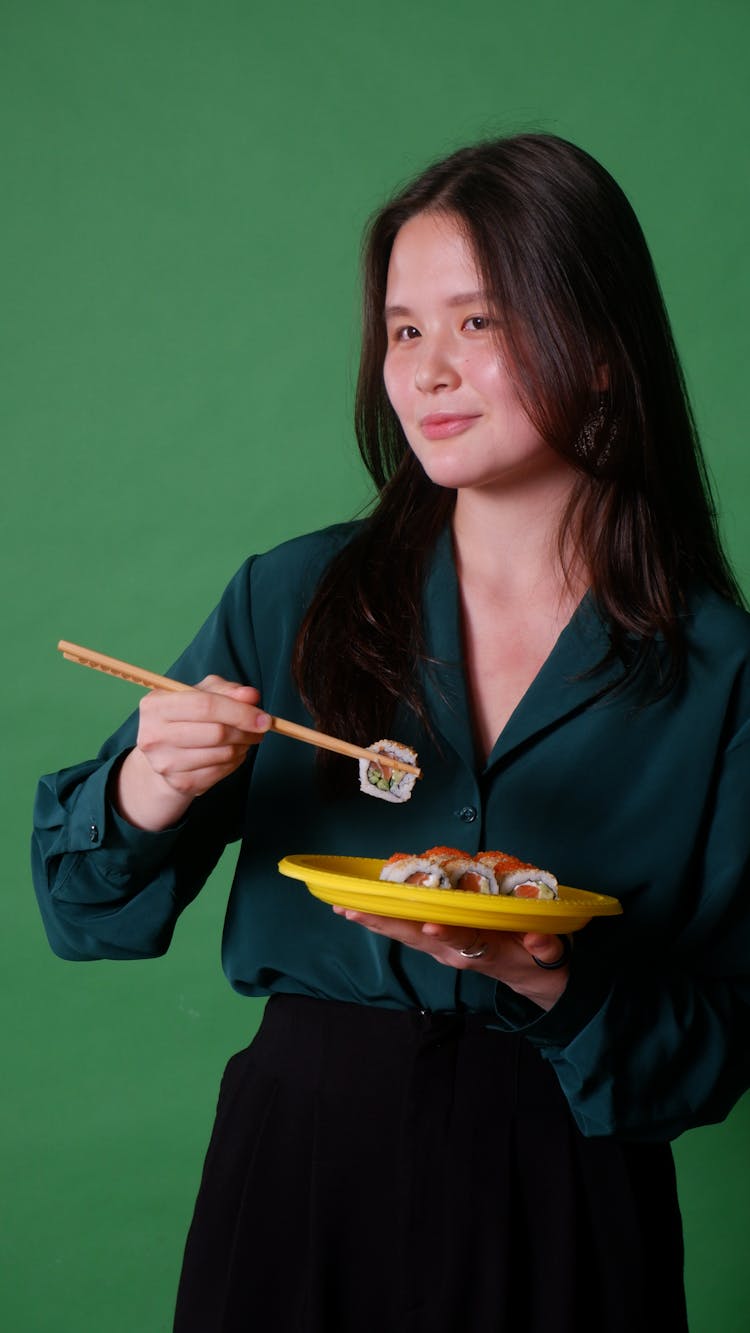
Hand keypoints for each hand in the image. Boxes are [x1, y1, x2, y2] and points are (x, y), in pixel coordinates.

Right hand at [114, 676, 269, 829]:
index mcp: (155, 705)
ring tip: (245, 738)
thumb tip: (250, 696)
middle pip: (216, 732)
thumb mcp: (203, 692)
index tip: (264, 717)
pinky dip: (235, 761)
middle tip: (261, 728)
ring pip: (222, 754)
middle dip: (246, 730)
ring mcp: (165, 763)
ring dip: (243, 746)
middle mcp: (154, 735)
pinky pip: (221, 772)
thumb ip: (227, 690)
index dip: (240, 711)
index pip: (206, 705)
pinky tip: (232, 752)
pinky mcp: (179, 783)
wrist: (164, 752)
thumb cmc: (186, 715)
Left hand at [332, 908, 569, 1010]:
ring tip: (344, 908)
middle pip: (416, 936)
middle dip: (384, 922)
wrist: (531, 976)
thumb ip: (545, 946)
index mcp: (481, 949)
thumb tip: (537, 939)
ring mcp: (442, 947)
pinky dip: (383, 919)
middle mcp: (454, 951)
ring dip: (375, 921)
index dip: (446, 933)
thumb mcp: (549, 953)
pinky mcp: (437, 942)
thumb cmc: (537, 957)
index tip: (429, 926)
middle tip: (351, 910)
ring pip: (405, 933)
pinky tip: (361, 908)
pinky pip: (406, 930)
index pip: (461, 940)